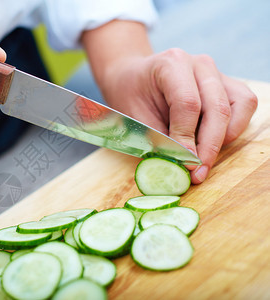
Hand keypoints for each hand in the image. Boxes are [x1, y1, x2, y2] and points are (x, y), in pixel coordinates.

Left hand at [99, 49, 257, 182]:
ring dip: (223, 139)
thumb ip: (158, 139)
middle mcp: (199, 64)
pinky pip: (243, 106)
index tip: (185, 163)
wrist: (133, 78)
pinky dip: (232, 129)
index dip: (187, 137)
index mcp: (172, 64)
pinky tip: (210, 143)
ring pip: (238, 107)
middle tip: (197, 172)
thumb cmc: (131, 95)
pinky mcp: (226, 85)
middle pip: (217, 108)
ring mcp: (216, 73)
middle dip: (209, 146)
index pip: (188, 104)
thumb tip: (180, 166)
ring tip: (203, 160)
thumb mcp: (134, 116)